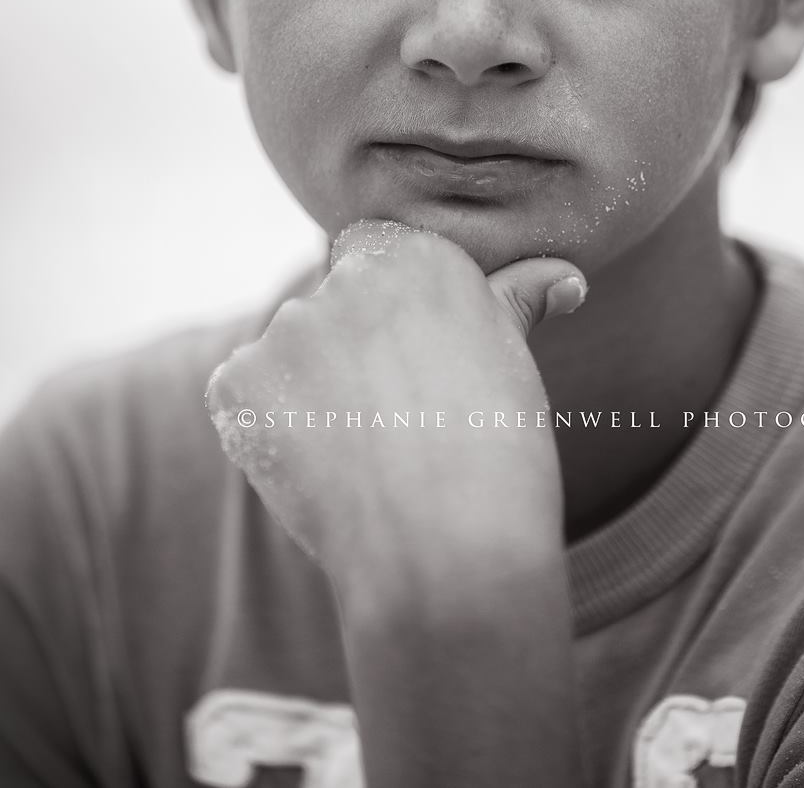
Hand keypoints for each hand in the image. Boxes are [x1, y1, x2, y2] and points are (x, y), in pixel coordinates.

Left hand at [206, 220, 586, 598]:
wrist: (449, 550)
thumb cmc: (499, 455)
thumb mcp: (512, 360)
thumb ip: (517, 301)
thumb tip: (563, 280)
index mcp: (418, 254)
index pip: (377, 254)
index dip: (392, 313)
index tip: (415, 361)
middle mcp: (348, 276)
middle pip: (333, 303)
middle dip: (351, 349)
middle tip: (395, 419)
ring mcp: (287, 327)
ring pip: (290, 352)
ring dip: (310, 391)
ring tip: (364, 455)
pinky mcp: (238, 380)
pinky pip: (246, 395)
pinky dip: (269, 429)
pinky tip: (319, 469)